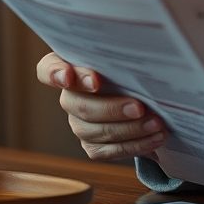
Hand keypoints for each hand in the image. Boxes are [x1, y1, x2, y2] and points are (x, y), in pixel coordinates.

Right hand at [35, 52, 166, 160]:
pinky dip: (135, 144)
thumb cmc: (133, 71)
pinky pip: (109, 150)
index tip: (90, 78)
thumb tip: (145, 53)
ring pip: (95, 131)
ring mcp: (79, 123)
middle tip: (139, 107)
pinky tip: (156, 137)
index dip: (58, 74)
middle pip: (78, 106)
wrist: (147, 100)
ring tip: (156, 123)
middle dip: (111, 108)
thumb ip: (122, 57)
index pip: (47, 70)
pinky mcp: (92, 145)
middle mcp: (69, 96)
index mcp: (69, 66)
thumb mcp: (127, 59)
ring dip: (130, 129)